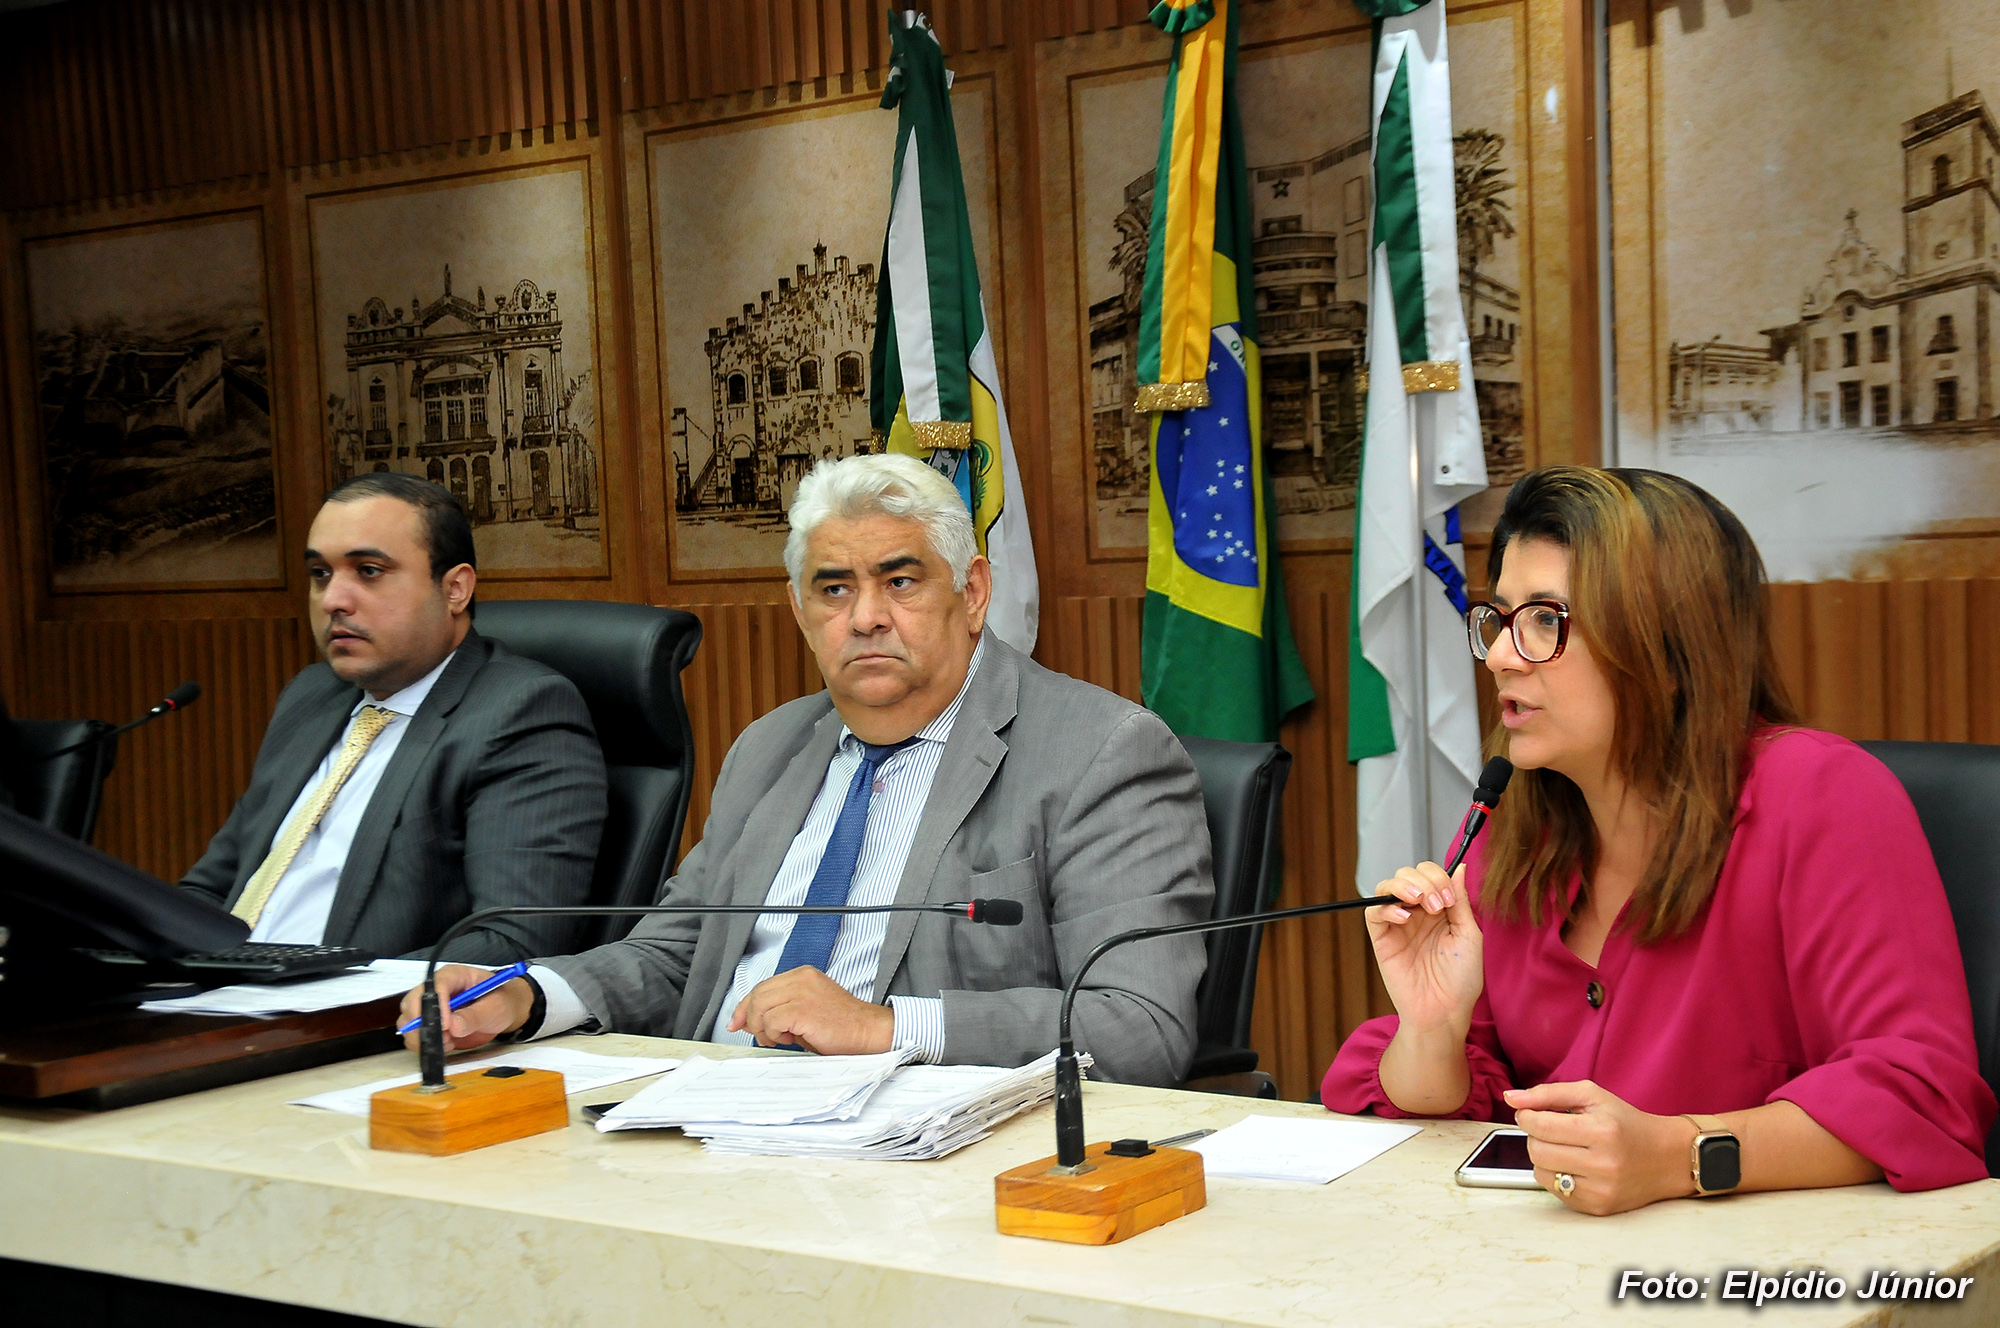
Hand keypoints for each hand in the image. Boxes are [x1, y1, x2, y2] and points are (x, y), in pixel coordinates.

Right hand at [396, 964, 535, 1054]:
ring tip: (448, 1042)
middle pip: (412, 1003)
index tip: (446, 1025)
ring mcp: (431, 1008)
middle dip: (422, 1023)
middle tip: (444, 1036)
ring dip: (422, 1036)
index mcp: (454, 976)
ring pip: (409, 1022)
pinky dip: (426, 1045)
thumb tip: (453, 1026)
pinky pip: (416, 1036)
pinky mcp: (432, 1026)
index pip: (435, 986)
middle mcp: (437, 990)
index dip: (436, 1006)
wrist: (506, 1012)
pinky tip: (448, 1045)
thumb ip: (475, 1015)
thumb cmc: (503, 1001)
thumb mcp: (496, 1006)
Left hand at [727, 967, 893, 1055]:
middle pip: (757, 994)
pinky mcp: (803, 1008)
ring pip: (760, 1006)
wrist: (867, 1031)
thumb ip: (777, 1012)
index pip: (762, 986)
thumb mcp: (804, 1013)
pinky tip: (789, 1038)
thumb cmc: (841, 1025)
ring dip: (763, 1028)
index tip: (737, 1022)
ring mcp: (802, 991)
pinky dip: (774, 1033)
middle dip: (749, 1018)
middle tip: (761, 1036)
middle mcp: (801, 978)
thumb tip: (747, 1021)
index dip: (745, 1006)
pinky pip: (772, 1020)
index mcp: (802, 975)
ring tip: (779, 1038)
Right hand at [1366, 862, 1481, 1035]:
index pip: (1430, 874)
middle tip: (1438, 905)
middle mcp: (1416, 912)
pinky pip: (1373, 912)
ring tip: (1420, 903)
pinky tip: (1404, 918)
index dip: (1439, 877)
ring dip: (1405, 886)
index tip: (1450, 899)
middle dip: (1425, 881)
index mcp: (1439, 909)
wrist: (1443, 1010)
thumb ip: (1460, 900)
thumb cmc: (1461, 979)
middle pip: (1408, 874)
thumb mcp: (1469, 934)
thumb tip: (1460, 867)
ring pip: (1388, 886)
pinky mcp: (1382, 938)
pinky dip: (1386, 908)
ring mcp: (1397, 924)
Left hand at [1506, 1080, 1696, 1215]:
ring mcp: (1601, 1190)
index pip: (1540, 1126)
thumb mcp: (1592, 1096)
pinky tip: (1574, 1166)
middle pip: (1536, 1151)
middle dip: (1534, 1137)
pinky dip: (1556, 1176)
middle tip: (1549, 1130)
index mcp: (1602, 1130)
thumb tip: (1510, 1098)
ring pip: (1541, 1173)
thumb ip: (1548, 1094)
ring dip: (1543, 1158)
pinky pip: (1555, 1191)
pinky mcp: (1598, 1208)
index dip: (1526, 1116)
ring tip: (1563, 1148)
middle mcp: (1603, 1164)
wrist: (1666, 1158)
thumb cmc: (1626, 1122)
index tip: (1530, 1113)